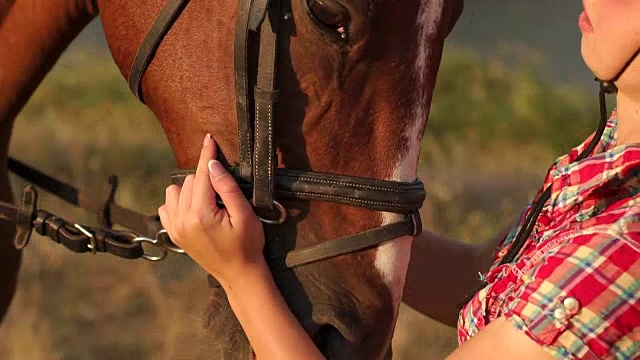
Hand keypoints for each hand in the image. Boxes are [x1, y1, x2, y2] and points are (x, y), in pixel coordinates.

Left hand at [158, 134, 265, 288]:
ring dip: (191, 189)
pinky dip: (180, 202)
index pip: (201, 175)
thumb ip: (227, 188)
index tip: (209, 138)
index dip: (206, 155)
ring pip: (175, 191)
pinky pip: (167, 206)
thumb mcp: (245, 215)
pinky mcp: (174, 234)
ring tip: (210, 201)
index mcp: (201, 215)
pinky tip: (196, 209)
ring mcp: (175, 228)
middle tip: (224, 195)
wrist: (239, 274)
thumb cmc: (248, 244)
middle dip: (205, 179)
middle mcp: (182, 221)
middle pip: (188, 181)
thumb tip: (211, 165)